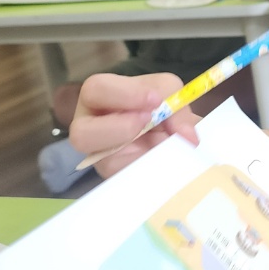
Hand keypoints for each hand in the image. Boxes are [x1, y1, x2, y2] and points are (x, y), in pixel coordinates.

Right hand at [69, 72, 199, 176]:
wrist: (167, 129)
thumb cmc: (158, 105)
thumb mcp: (170, 94)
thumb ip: (177, 108)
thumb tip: (188, 139)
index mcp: (99, 97)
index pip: (96, 90)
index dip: (124, 95)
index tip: (155, 100)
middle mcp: (90, 128)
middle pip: (81, 134)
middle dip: (120, 129)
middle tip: (149, 122)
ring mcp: (102, 158)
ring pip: (103, 164)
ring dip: (141, 156)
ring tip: (161, 143)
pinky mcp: (118, 178)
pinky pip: (130, 180)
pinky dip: (153, 169)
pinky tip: (165, 158)